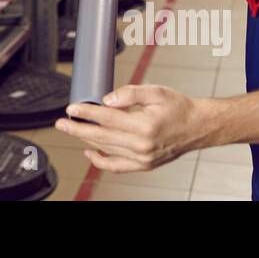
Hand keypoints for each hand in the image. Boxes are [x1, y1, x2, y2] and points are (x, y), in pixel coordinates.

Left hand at [54, 84, 210, 171]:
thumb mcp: (155, 91)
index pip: (107, 119)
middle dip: (78, 128)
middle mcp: (142, 146)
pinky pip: (116, 166)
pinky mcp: (144, 165)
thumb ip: (129, 93)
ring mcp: (143, 159)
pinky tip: (89, 150)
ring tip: (73, 129)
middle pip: (101, 137)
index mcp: (145, 126)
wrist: (198, 127)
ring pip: (106, 150)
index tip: (72, 108)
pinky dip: (100, 160)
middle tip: (61, 123)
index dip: (87, 113)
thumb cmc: (178, 107)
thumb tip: (106, 100)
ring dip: (86, 140)